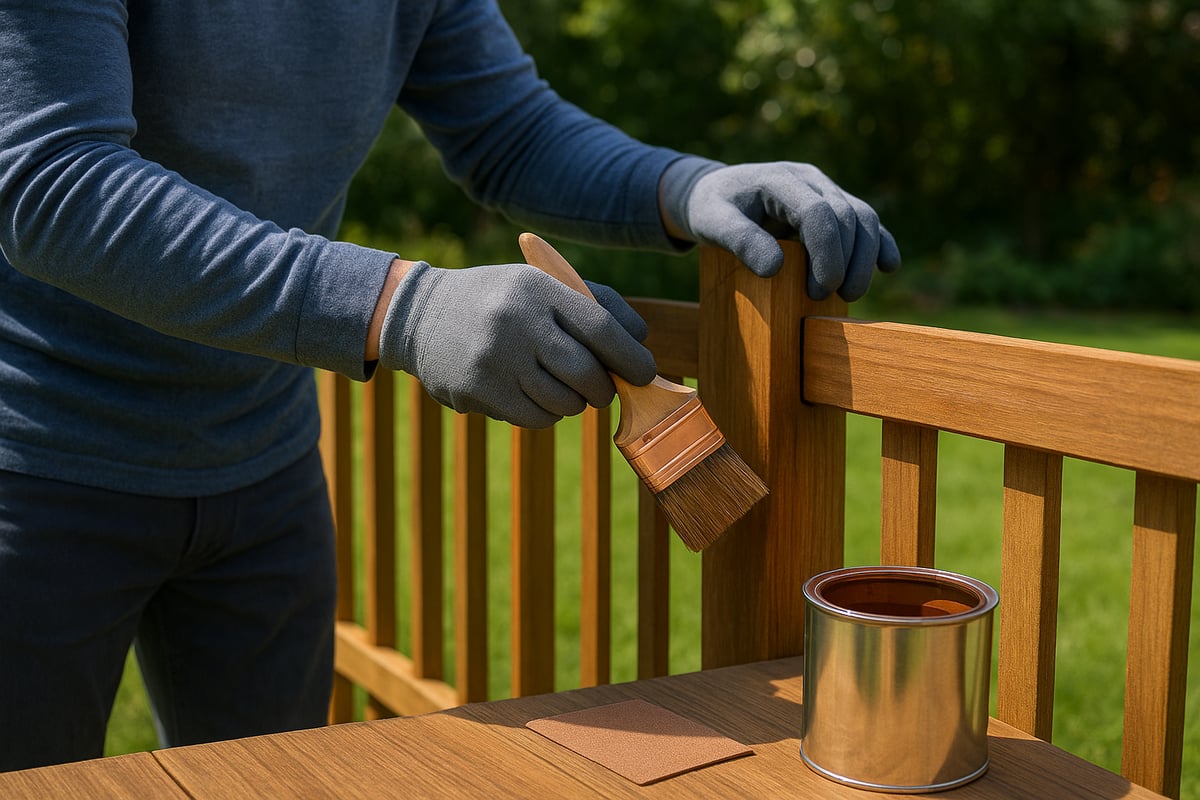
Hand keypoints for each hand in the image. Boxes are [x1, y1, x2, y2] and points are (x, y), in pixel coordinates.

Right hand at [378, 262, 655, 427]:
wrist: (419, 314)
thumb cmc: (499, 301)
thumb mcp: (540, 285)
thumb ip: (595, 306)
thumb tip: (641, 343)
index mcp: (537, 288)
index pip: (601, 328)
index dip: (631, 357)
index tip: (644, 372)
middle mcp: (515, 322)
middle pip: (587, 374)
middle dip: (603, 388)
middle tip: (601, 388)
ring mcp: (493, 359)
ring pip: (564, 403)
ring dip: (573, 403)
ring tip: (558, 386)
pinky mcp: (475, 391)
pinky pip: (535, 419)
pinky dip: (545, 414)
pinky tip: (531, 394)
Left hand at [659, 157, 901, 300]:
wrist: (715, 194)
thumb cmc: (711, 209)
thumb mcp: (712, 223)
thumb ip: (740, 241)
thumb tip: (776, 268)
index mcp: (780, 179)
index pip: (818, 212)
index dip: (826, 253)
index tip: (818, 290)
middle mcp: (810, 180)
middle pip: (847, 216)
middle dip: (846, 261)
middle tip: (827, 298)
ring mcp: (825, 189)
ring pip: (863, 218)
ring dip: (865, 258)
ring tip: (851, 295)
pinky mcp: (834, 204)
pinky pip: (865, 222)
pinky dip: (880, 244)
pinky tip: (889, 267)